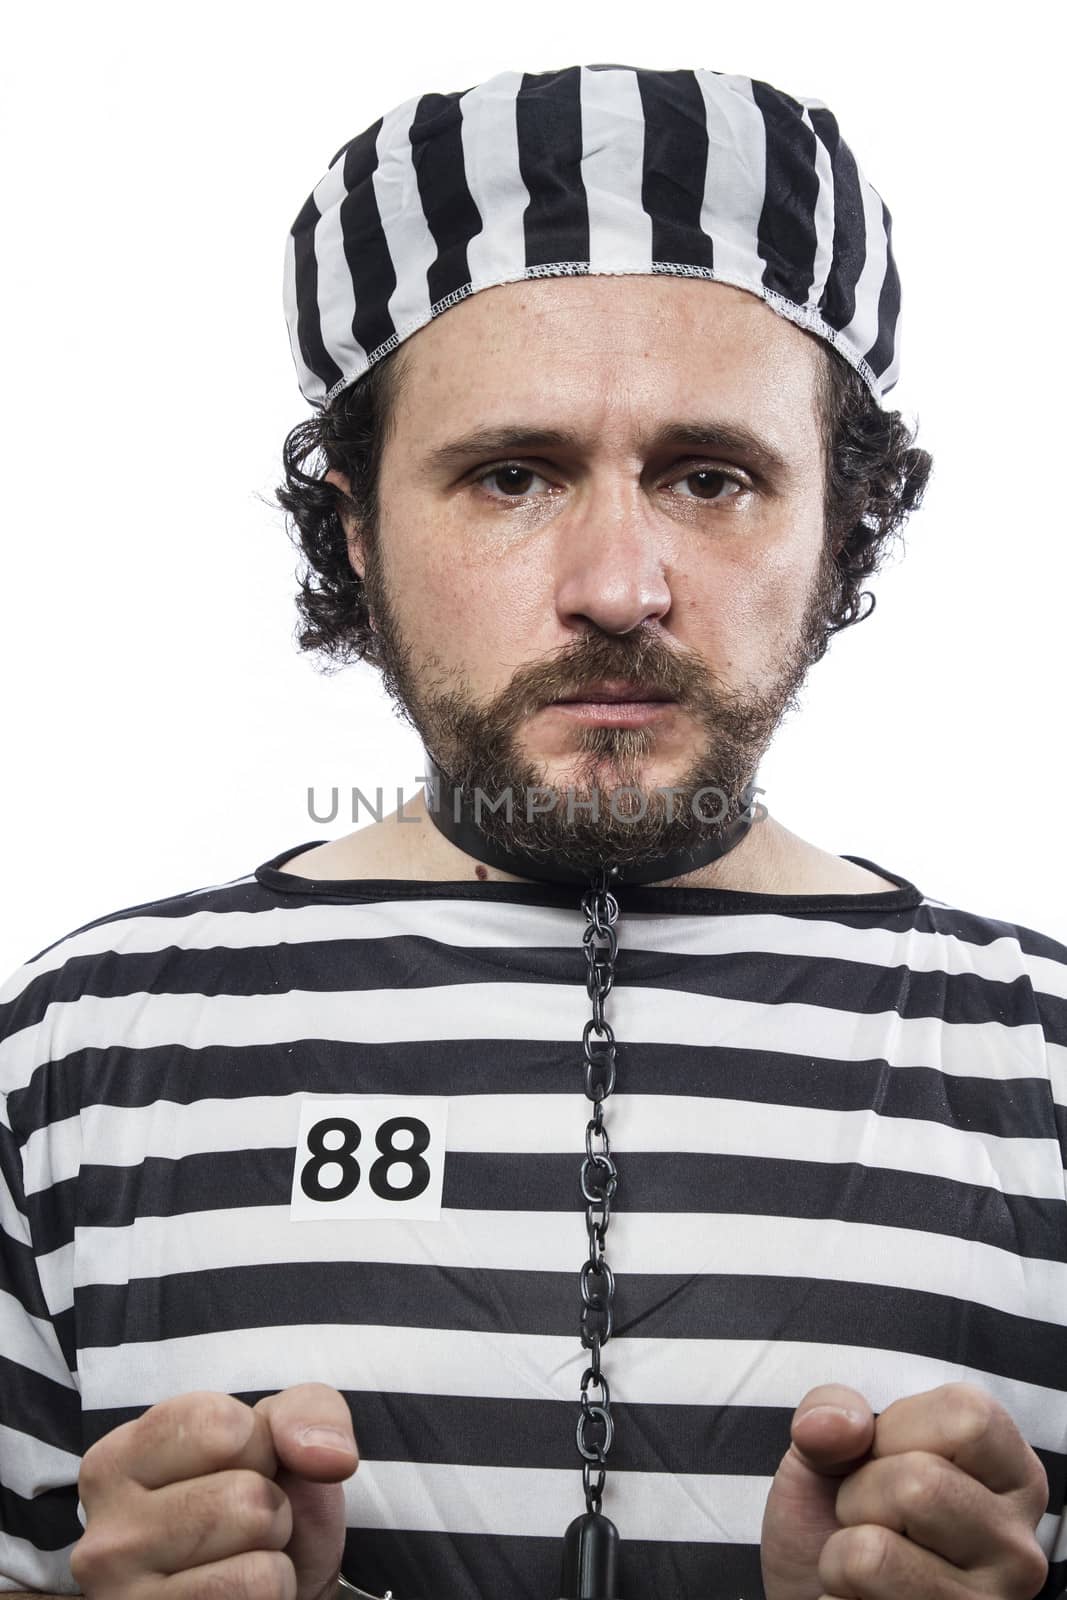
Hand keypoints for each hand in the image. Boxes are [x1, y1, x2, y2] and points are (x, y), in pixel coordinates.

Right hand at [70, 1382, 358, 1599]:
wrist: (276, 1596)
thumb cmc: (266, 1506)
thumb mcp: (287, 1437)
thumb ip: (308, 1413)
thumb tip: (331, 1456)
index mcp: (118, 1460)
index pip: (218, 1426)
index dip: (258, 1444)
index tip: (240, 1466)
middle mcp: (104, 1534)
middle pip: (244, 1496)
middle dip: (271, 1506)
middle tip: (244, 1527)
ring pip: (255, 1554)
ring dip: (274, 1554)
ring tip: (243, 1560)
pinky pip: (258, 1595)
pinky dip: (276, 1594)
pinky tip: (237, 1598)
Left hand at [760, 1380, 1049, 1599]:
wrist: (814, 1591)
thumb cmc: (834, 1511)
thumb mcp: (832, 1441)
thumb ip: (832, 1410)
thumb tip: (831, 1426)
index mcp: (1011, 1473)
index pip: (968, 1417)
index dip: (898, 1429)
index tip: (884, 1457)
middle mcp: (1018, 1545)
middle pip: (920, 1486)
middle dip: (859, 1495)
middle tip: (868, 1518)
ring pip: (877, 1554)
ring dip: (842, 1552)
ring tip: (865, 1561)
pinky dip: (835, 1594)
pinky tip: (862, 1597)